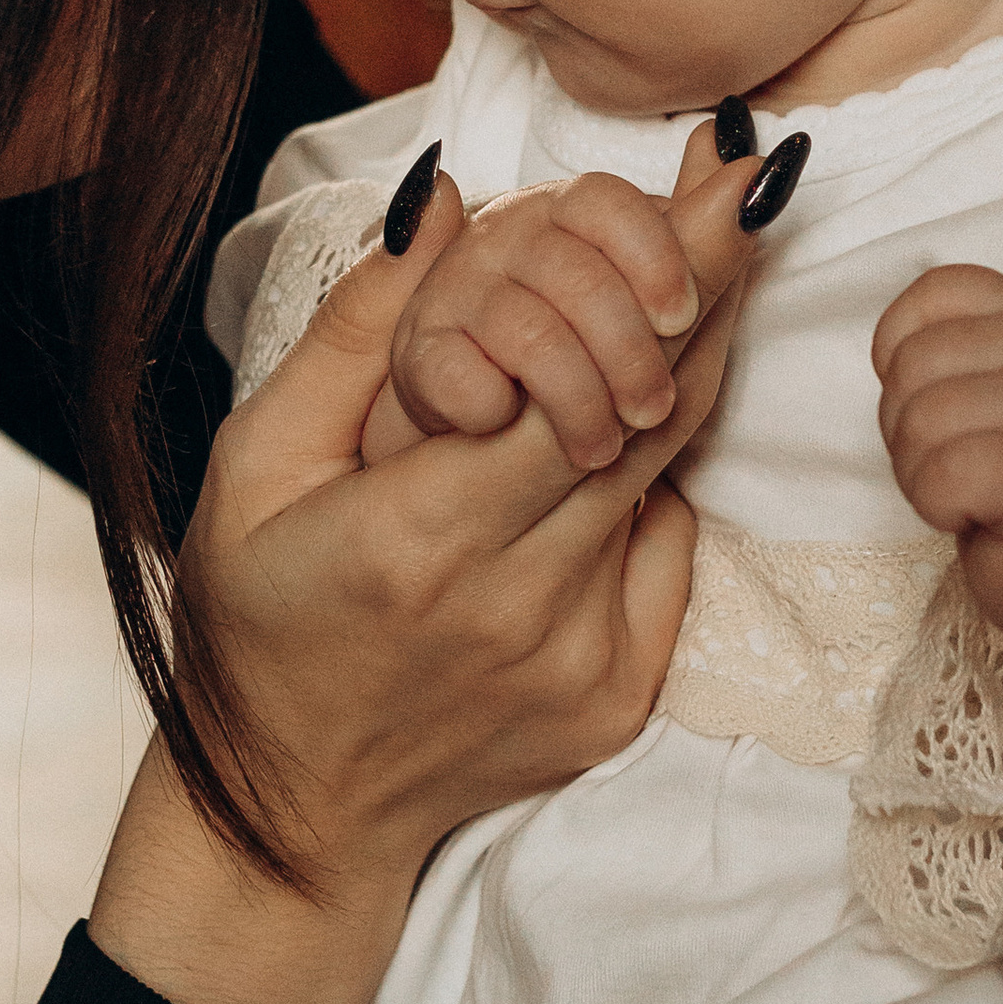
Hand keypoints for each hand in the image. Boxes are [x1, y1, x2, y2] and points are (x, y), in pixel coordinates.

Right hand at [88, 125, 779, 1003]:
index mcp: (423, 534)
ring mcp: (582, 657)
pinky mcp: (617, 697)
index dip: (662, 276)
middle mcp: (520, 599)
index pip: (575, 377)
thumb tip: (441, 205)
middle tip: (747, 194)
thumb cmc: (255, 628)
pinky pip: (663, 553)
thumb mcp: (257, 468)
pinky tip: (604, 444)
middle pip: (650, 411)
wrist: (291, 816)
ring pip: (665, 474)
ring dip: (684, 370)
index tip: (722, 188)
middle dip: (705, 291)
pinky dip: (648, 485)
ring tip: (700, 280)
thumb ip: (352, 333)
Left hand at [873, 266, 1002, 724]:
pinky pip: (939, 476)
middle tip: (959, 464)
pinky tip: (980, 517)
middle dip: (907, 426)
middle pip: (912, 362)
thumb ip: (955, 347)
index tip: (938, 402)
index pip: (934, 292)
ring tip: (972, 492)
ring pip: (918, 420)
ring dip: (921, 472)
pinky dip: (938, 508)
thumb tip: (888, 351)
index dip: (901, 351)